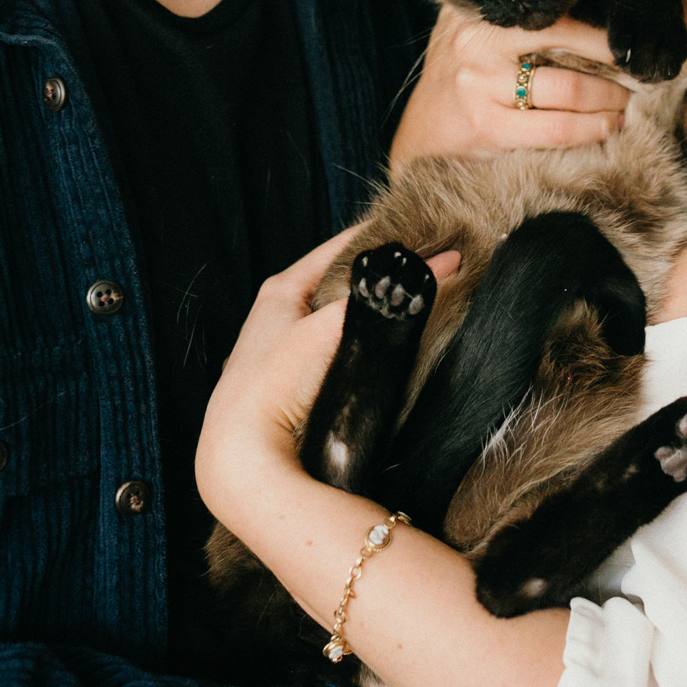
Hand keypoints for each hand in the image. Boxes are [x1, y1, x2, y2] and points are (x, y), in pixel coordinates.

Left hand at [196, 229, 460, 528]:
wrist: (244, 455)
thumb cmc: (278, 382)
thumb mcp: (334, 328)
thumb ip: (386, 299)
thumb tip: (442, 265)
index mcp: (281, 289)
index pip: (340, 247)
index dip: (381, 239)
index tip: (421, 232)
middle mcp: (277, 313)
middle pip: (340, 282)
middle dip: (380, 277)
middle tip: (423, 269)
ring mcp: (282, 348)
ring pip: (338, 317)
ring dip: (370, 312)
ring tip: (410, 304)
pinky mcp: (289, 381)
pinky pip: (334, 349)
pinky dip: (359, 343)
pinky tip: (381, 349)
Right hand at [390, 7, 631, 167]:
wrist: (422, 132)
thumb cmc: (458, 74)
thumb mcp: (470, 29)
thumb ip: (507, 12)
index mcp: (480, 14)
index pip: (553, 10)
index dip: (597, 25)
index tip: (629, 31)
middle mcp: (479, 43)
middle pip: (566, 42)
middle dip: (612, 59)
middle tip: (639, 67)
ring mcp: (482, 86)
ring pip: (568, 90)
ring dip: (609, 98)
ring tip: (628, 101)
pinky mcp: (489, 126)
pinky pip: (555, 129)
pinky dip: (590, 128)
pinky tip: (608, 126)